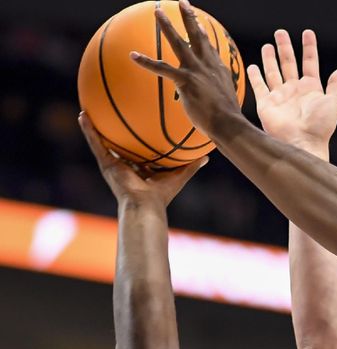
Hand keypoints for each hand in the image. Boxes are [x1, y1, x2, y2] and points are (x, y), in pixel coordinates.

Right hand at [79, 112, 205, 206]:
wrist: (145, 204)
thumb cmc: (162, 194)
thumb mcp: (179, 175)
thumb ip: (191, 165)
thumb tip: (207, 156)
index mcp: (141, 169)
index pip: (139, 152)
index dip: (138, 141)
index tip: (139, 125)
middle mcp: (125, 166)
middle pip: (120, 145)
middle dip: (116, 132)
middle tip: (112, 113)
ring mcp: (113, 165)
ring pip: (102, 142)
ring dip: (95, 127)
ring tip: (88, 110)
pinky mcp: (106, 164)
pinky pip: (95, 143)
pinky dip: (88, 130)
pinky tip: (83, 115)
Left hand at [131, 0, 242, 138]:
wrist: (228, 123)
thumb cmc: (227, 118)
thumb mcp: (226, 99)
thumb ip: (218, 92)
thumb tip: (214, 97)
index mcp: (218, 69)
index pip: (209, 47)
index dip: (203, 33)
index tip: (199, 23)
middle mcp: (207, 65)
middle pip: (197, 36)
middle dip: (189, 17)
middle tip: (183, 2)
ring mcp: (196, 71)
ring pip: (179, 43)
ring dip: (167, 26)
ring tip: (158, 12)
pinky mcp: (185, 81)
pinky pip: (162, 69)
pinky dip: (146, 61)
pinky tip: (134, 55)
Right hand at [246, 30, 336, 154]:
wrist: (303, 143)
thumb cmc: (320, 126)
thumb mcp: (334, 103)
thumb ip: (335, 85)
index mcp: (311, 88)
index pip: (309, 62)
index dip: (309, 47)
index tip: (307, 33)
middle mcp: (294, 91)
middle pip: (289, 63)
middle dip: (285, 48)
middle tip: (280, 32)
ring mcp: (280, 97)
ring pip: (273, 72)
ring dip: (270, 59)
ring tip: (268, 45)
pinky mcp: (266, 105)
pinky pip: (259, 87)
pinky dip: (255, 76)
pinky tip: (252, 66)